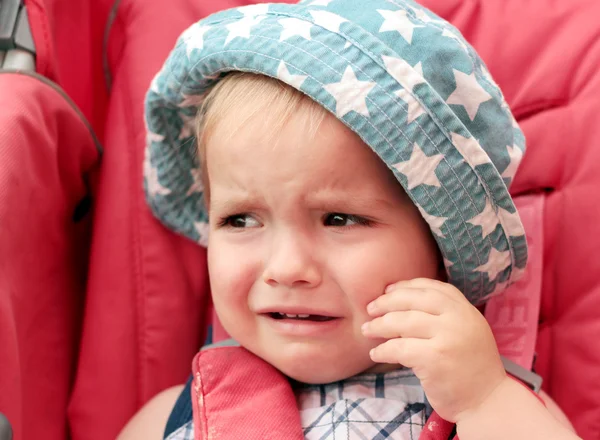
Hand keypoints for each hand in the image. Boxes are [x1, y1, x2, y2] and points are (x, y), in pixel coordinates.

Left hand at [362, 278, 506, 421]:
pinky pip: (399, 348)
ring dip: (379, 326)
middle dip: (386, 302)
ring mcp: (446, 338)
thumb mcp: (465, 329)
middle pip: (412, 300)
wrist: (487, 400)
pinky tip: (376, 354)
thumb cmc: (470, 365)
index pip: (430, 287)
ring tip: (367, 330)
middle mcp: (457, 318)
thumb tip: (400, 298)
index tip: (387, 290)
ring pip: (402, 322)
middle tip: (369, 309)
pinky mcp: (434, 359)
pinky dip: (383, 350)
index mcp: (465, 308)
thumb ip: (443, 313)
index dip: (405, 286)